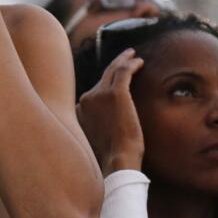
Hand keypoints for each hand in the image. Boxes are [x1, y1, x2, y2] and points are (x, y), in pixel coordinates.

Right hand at [77, 48, 144, 172]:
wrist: (117, 162)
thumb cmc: (110, 159)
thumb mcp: (95, 143)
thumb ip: (96, 129)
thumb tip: (105, 129)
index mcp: (78, 111)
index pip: (93, 93)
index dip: (104, 86)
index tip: (114, 82)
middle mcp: (85, 99)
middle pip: (101, 77)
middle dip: (113, 65)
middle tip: (124, 57)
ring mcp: (99, 95)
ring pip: (112, 70)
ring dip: (122, 60)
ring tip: (132, 55)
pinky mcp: (116, 93)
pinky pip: (123, 71)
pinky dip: (131, 64)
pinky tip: (139, 62)